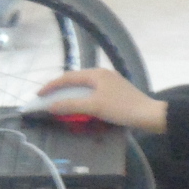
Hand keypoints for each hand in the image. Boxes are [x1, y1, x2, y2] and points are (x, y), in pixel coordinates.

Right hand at [40, 69, 167, 131]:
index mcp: (96, 73)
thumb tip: (50, 106)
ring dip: (71, 94)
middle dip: (60, 89)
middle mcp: (103, 74)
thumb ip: (70, 105)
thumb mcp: (93, 106)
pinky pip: (93, 92)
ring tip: (59, 102)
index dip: (51, 86)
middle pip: (75, 79)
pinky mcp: (116, 92)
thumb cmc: (121, 108)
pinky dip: (82, 98)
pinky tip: (80, 106)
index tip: (38, 95)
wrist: (150, 115)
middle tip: (47, 98)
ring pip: (84, 86)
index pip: (68, 77)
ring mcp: (110, 82)